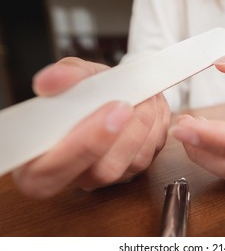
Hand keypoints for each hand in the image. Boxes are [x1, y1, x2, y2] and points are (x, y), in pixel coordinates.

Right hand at [12, 57, 169, 198]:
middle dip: (126, 133)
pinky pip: (152, 154)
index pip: (51, 172)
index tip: (110, 111)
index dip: (81, 145)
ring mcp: (108, 176)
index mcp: (40, 161)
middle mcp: (76, 175)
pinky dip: (157, 126)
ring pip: (133, 163)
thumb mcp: (75, 75)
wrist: (111, 94)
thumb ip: (63, 76)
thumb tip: (49, 82)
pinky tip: (153, 106)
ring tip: (147, 96)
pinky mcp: (134, 169)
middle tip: (133, 102)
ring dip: (146, 124)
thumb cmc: (87, 90)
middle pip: (103, 171)